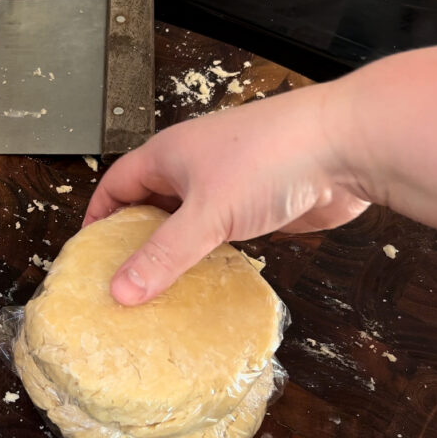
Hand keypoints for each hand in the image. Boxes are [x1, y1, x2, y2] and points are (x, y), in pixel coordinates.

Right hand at [84, 83, 369, 305]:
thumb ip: (164, 255)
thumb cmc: (270, 160)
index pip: (116, 184)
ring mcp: (227, 184)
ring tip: (155, 290)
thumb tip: (119, 291)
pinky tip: (203, 282)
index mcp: (168, 155)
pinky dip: (208, 256)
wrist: (348, 146)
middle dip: (133, 239)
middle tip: (120, 280)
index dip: (98, 214)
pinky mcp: (258, 204)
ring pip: (187, 221)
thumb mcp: (206, 213)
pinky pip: (220, 235)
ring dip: (173, 250)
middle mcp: (193, 166)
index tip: (87, 251)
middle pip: (149, 204)